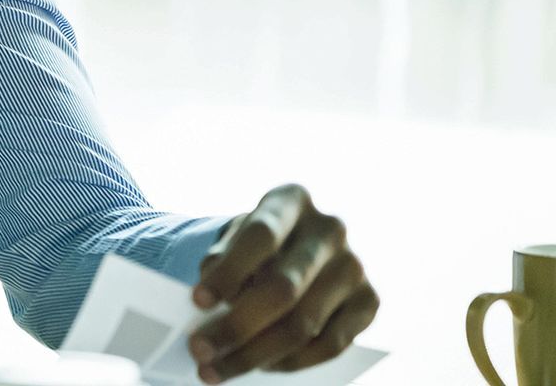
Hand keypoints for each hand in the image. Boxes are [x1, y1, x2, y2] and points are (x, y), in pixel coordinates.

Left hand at [187, 184, 377, 383]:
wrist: (297, 247)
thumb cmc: (254, 244)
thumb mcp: (232, 238)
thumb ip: (220, 261)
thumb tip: (210, 306)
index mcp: (291, 200)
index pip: (260, 236)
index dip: (229, 271)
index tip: (198, 301)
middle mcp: (329, 229)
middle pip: (282, 288)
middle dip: (236, 326)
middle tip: (199, 350)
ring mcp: (354, 266)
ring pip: (303, 324)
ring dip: (255, 354)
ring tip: (215, 369)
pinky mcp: (369, 302)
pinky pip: (329, 345)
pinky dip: (290, 362)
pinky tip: (260, 366)